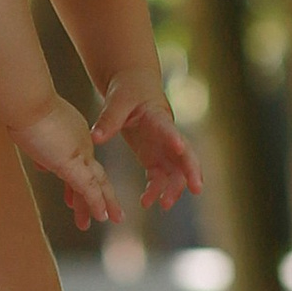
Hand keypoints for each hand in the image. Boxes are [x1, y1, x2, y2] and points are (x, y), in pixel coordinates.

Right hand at [15, 91, 119, 231]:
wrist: (26, 100)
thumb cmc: (22, 107)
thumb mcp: (31, 131)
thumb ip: (39, 147)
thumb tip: (40, 165)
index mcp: (72, 132)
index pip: (79, 160)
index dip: (78, 180)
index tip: (72, 198)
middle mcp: (81, 142)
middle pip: (94, 173)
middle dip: (101, 194)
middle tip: (109, 212)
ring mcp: (79, 152)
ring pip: (95, 184)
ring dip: (101, 204)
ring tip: (110, 219)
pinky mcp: (72, 163)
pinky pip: (89, 188)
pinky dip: (96, 203)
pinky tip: (101, 216)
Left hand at [93, 70, 202, 214]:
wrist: (134, 85)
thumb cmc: (128, 89)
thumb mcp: (117, 101)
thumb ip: (108, 120)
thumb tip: (95, 138)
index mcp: (157, 117)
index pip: (169, 129)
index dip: (175, 139)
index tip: (179, 148)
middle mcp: (166, 134)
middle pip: (186, 154)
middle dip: (192, 171)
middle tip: (196, 189)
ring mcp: (163, 147)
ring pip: (176, 170)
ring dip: (173, 188)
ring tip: (162, 205)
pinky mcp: (155, 156)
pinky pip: (160, 176)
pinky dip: (156, 190)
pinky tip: (146, 202)